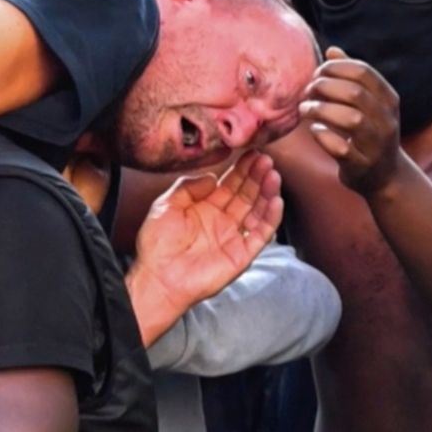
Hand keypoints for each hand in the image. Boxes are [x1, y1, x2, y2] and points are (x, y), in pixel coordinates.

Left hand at [129, 151, 281, 344]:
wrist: (158, 278)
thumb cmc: (156, 245)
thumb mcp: (165, 205)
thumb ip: (187, 187)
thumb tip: (212, 176)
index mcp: (204, 208)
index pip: (229, 184)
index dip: (241, 169)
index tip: (252, 153)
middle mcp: (221, 220)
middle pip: (246, 194)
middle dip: (257, 176)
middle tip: (266, 160)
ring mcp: (233, 237)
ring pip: (257, 210)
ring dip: (267, 192)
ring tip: (273, 175)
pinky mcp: (241, 255)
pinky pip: (260, 234)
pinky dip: (270, 218)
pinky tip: (275, 201)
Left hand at [299, 46, 401, 195]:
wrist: (384, 176)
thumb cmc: (368, 133)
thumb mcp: (367, 103)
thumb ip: (351, 77)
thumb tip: (331, 50)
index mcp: (388, 98)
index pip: (363, 71)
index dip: (335, 68)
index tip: (317, 73)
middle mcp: (387, 119)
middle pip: (354, 93)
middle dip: (325, 87)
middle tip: (308, 91)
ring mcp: (376, 144)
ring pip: (351, 119)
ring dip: (321, 110)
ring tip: (305, 109)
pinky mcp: (362, 165)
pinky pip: (340, 148)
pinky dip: (323, 136)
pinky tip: (314, 130)